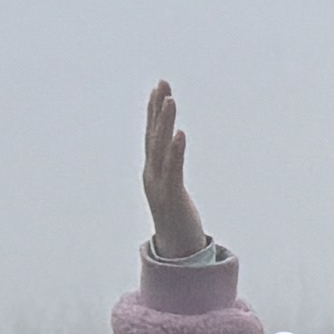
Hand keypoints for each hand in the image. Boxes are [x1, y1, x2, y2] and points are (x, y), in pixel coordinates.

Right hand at [138, 83, 208, 259]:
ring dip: (165, 122)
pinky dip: (176, 150)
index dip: (154, 111)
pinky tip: (180, 134)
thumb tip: (176, 154)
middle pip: (153, 135)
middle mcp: (152, 173)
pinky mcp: (172, 196)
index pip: (152, 134)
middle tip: (163, 83)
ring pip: (161, 148)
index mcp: (153, 170)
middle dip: (158, 108)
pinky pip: (174, 169)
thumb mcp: (174, 189)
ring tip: (171, 100)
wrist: (177, 249)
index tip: (159, 88)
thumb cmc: (178, 218)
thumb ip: (173, 171)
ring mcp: (159, 184)